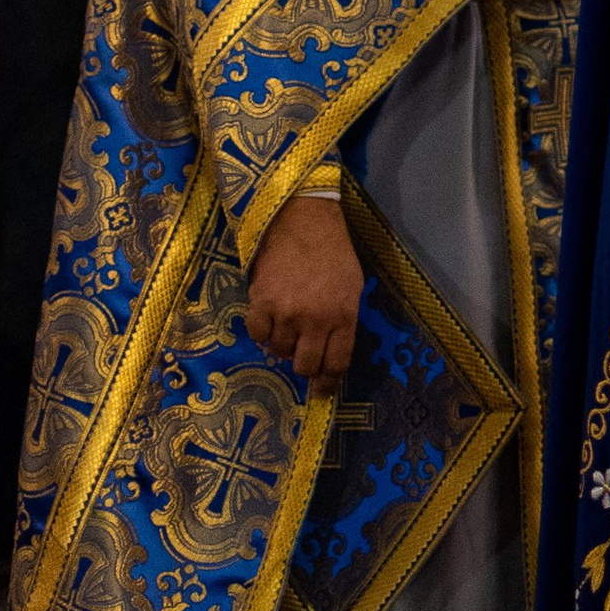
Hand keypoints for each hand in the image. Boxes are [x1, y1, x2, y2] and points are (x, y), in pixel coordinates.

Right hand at [245, 194, 364, 389]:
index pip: (336, 364)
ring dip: (282, 343)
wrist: (302, 220)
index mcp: (344, 316)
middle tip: (301, 353)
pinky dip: (262, 330)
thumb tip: (332, 352)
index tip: (321, 390)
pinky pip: (257, 334)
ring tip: (286, 323)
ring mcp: (287, 313)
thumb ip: (344, 320)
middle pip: (305, 365)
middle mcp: (316, 320)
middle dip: (304, 365)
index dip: (328, 383)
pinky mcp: (261, 302)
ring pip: (279, 351)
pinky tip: (268, 316)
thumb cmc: (333, 252)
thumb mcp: (352, 287)